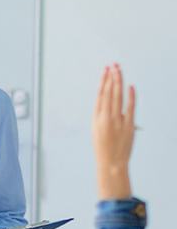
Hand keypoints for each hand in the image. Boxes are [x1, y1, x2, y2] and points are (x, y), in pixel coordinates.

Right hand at [92, 64, 134, 199]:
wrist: (111, 163)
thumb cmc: (104, 148)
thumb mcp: (98, 131)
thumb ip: (104, 116)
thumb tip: (112, 101)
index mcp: (96, 119)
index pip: (100, 95)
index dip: (103, 81)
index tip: (105, 70)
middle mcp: (106, 118)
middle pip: (109, 93)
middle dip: (111, 77)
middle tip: (113, 65)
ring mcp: (117, 121)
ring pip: (118, 97)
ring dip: (119, 82)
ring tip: (119, 70)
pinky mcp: (128, 125)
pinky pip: (130, 107)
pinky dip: (131, 96)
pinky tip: (130, 86)